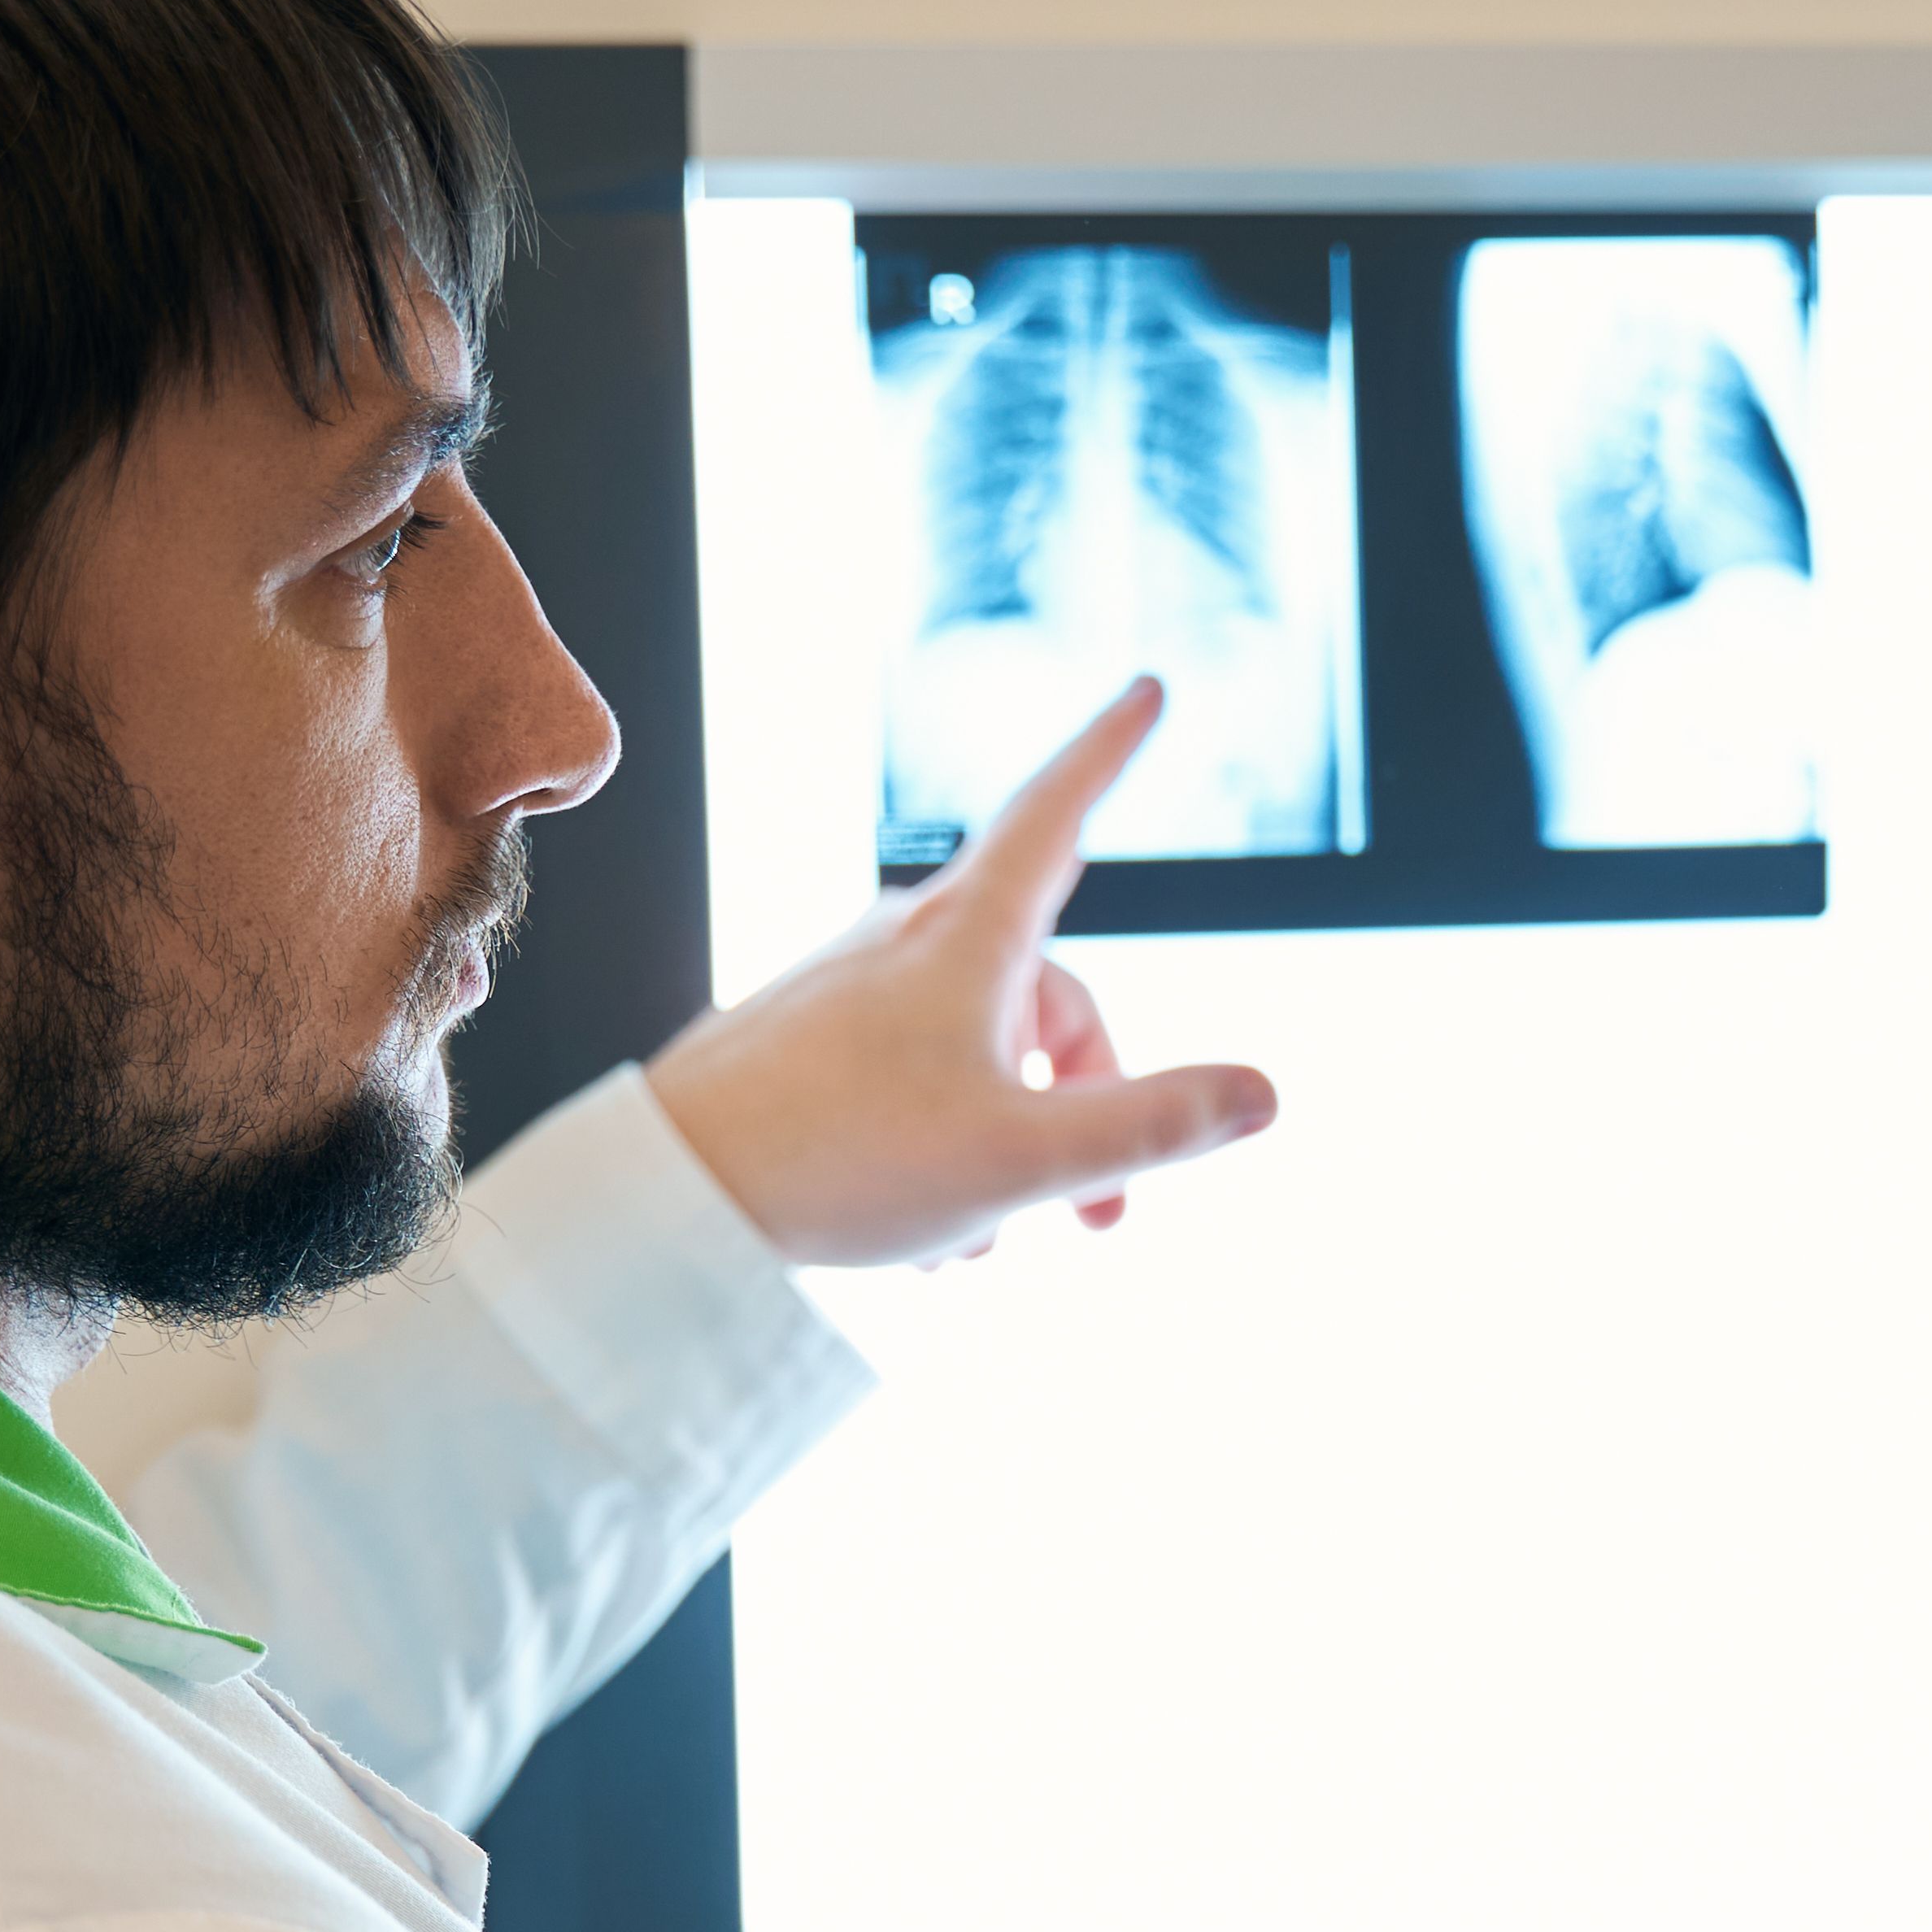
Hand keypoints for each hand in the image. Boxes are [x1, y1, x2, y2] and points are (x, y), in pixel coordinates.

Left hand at [644, 681, 1277, 1266]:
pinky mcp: (811, 1045)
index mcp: (967, 937)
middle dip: (1091, 1102)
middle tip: (1101, 1225)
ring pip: (984, 1052)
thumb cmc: (840, 1159)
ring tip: (975, 1243)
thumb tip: (1266, 1093)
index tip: (1147, 688)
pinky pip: (918, 1081)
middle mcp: (908, 942)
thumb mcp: (1023, 1157)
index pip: (1059, 812)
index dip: (1111, 751)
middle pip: (1049, 992)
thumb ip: (1150, 1126)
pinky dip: (946, 1151)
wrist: (665, 1191)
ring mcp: (853, 991)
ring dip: (1010, 1145)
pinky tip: (923, 1241)